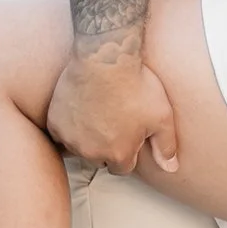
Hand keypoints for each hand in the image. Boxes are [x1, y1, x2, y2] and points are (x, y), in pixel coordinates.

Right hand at [46, 49, 180, 176]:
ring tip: (97, 112)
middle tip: (113, 120)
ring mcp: (71, 139)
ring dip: (87, 137)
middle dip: (107, 146)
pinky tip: (79, 108)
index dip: (127, 150)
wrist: (105, 58)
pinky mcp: (55, 123)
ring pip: (79, 147)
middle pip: (100, 159)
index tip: (128, 133)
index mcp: (118, 155)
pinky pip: (61, 133)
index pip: (123, 167)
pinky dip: (69, 125)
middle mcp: (92, 153)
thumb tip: (171, 168)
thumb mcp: (162, 116)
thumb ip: (166, 146)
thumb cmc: (136, 85)